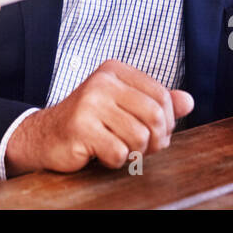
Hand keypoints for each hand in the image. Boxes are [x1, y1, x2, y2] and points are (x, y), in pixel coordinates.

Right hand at [4, 59, 193, 174]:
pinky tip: (101, 153)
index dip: (166, 122)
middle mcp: (102, 81)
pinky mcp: (80, 127)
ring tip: (118, 148)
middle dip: (155, 140)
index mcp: (115, 71)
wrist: (44, 137)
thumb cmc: (89, 124)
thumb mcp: (124, 107)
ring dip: (134, 152)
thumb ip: (155, 103)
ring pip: (139, 136)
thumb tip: (188, 102)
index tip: (155, 134)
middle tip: (142, 148)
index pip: (161, 95)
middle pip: (154, 115)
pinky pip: (118, 152)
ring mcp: (90, 103)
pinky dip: (115, 161)